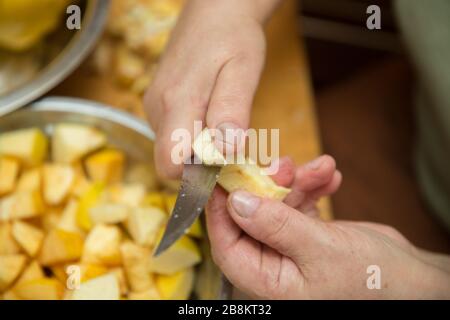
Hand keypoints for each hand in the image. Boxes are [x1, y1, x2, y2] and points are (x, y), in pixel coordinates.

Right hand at [144, 0, 280, 178]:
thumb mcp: (243, 70)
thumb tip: (227, 151)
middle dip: (201, 166)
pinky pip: (172, 134)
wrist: (213, 11)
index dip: (198, 175)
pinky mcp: (157, 104)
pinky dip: (192, 137)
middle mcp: (157, 108)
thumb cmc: (233, 37)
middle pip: (171, 162)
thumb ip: (232, 110)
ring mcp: (154, 106)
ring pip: (171, 149)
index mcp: (177, 102)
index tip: (226, 165)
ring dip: (198, 151)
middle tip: (231, 146)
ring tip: (223, 126)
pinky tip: (210, 117)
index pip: (171, 164)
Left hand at [206, 155, 449, 298]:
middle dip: (269, 186)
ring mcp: (290, 246)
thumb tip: (235, 201)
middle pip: (252, 217)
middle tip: (283, 163)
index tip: (224, 175)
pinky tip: (330, 177)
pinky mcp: (306, 232)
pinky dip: (313, 188)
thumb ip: (276, 225)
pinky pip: (300, 203)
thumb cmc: (371, 279)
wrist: (412, 280)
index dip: (221, 209)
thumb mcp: (321, 250)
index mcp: (268, 281)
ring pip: (278, 205)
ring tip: (322, 168)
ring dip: (298, 182)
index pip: (227, 244)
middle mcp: (274, 264)